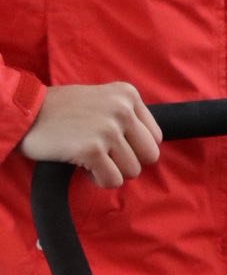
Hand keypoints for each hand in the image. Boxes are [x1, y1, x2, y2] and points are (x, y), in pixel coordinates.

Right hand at [19, 83, 161, 187]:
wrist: (22, 111)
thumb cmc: (61, 111)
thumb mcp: (101, 100)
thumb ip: (127, 117)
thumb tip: (152, 146)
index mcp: (127, 94)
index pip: (155, 138)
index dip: (135, 147)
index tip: (113, 143)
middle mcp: (121, 109)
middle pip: (149, 156)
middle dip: (127, 161)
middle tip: (103, 154)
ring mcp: (107, 129)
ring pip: (132, 171)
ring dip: (111, 171)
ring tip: (88, 156)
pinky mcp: (92, 149)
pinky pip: (112, 181)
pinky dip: (98, 179)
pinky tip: (81, 164)